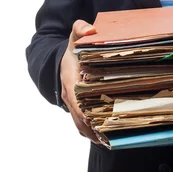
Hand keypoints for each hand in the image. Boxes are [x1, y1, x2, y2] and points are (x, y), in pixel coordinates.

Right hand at [60, 19, 99, 142]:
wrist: (63, 57)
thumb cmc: (73, 47)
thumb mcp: (76, 35)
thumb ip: (81, 29)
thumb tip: (90, 30)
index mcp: (69, 79)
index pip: (75, 99)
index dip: (84, 112)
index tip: (95, 123)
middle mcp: (69, 94)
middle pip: (78, 117)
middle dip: (91, 130)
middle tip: (108, 140)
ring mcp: (73, 102)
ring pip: (80, 122)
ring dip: (92, 133)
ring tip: (110, 143)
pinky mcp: (78, 105)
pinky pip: (83, 121)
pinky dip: (92, 130)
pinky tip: (106, 137)